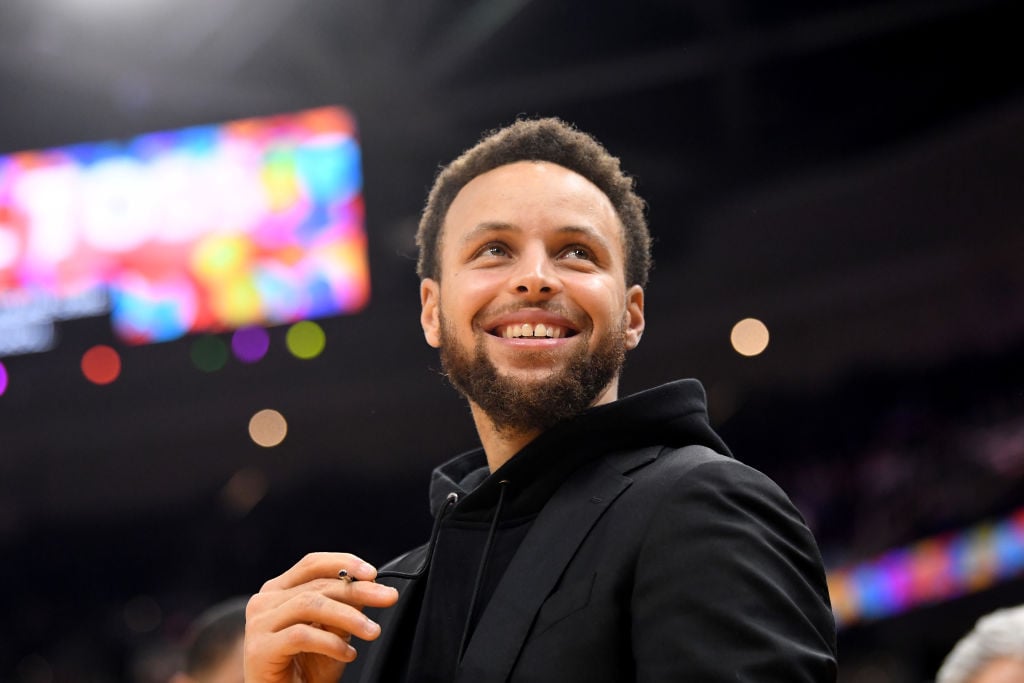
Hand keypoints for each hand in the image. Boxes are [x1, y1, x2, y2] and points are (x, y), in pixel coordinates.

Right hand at [244, 552, 399, 682]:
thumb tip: (369, 584)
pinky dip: (330, 643)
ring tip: (372, 631)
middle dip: (358, 590)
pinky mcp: (259, 649)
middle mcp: (264, 602)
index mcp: (278, 591)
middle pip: (316, 585)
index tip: (373, 574)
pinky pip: (301, 635)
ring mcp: (258, 624)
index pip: (312, 564)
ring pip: (309, 604)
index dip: (344, 563)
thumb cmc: (306, 669)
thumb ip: (344, 608)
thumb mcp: (332, 633)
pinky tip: (348, 654)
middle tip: (388, 598)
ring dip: (348, 616)